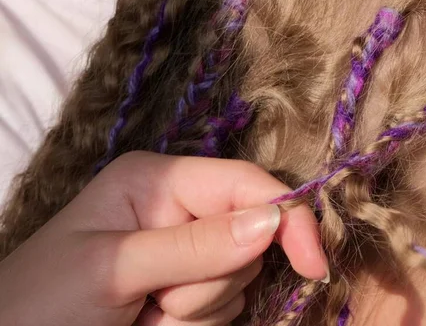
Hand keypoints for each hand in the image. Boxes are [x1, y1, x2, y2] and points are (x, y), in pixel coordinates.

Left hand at [0, 152, 327, 325]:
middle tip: (156, 299)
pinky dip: (196, 322)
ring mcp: (186, 250)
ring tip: (144, 312)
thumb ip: (195, 245)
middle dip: (213, 280)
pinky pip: (225, 307)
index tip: (312, 264)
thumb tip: (273, 220)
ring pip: (239, 279)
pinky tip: (152, 321)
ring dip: (198, 307)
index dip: (286, 218)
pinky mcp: (189, 286)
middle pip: (249, 238)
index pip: (246, 185)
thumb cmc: (44, 300)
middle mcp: (179, 208)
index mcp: (159, 181)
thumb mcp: (116, 267)